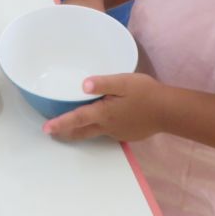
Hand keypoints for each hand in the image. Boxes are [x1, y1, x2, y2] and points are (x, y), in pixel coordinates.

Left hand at [43, 73, 164, 141]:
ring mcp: (117, 132)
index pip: (76, 119)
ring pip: (94, 132)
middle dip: (66, 131)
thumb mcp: (124, 82)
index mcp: (103, 113)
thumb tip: (83, 85)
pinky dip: (98, 127)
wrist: (168, 111)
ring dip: (81, 130)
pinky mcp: (127, 133)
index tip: (46, 128)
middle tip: (52, 131)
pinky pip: (108, 131)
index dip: (60, 123)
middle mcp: (107, 126)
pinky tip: (103, 120)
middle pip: (81, 131)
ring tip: (73, 124)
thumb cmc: (146, 93)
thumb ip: (103, 83)